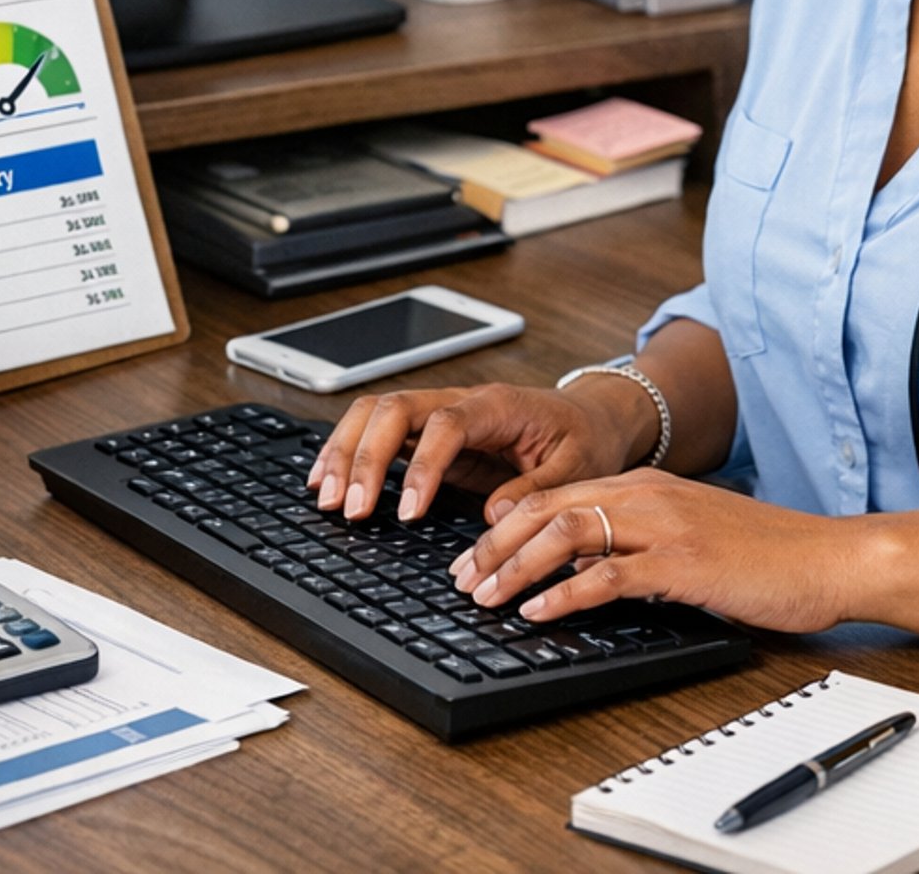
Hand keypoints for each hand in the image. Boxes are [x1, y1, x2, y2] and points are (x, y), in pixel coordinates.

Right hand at [306, 381, 653, 522]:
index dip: (421, 466)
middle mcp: (463, 402)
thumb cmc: (585, 438)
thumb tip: (494, 516)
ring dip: (347, 451)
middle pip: (396, 408)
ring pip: (378, 412)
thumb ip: (538, 490)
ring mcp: (442, 414)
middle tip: (350, 509)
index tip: (407, 511)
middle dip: (365, 456)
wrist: (591, 416)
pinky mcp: (431, 432)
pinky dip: (350, 451)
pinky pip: (381, 431)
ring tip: (327, 498)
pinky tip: (330, 479)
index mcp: (499, 405)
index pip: (446, 424)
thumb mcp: (579, 467)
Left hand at [451, 467, 856, 631]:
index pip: (558, 495)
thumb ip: (640, 542)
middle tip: (462, 579)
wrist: (827, 558)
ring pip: (567, 533)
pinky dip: (564, 594)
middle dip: (495, 545)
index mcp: (649, 486)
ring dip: (516, 566)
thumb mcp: (692, 536)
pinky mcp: (683, 562)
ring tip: (485, 596)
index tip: (474, 556)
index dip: (507, 526)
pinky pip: (608, 574)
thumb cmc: (767, 554)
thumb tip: (585, 570)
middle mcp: (650, 495)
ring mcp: (666, 525)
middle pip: (549, 508)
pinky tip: (539, 612)